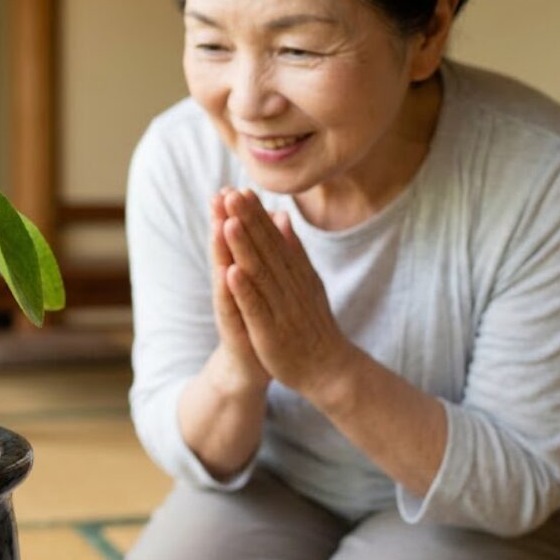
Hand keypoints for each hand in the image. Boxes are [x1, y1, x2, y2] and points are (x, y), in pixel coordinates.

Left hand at [220, 189, 356, 398]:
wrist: (330, 369)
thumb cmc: (312, 324)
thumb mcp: (306, 282)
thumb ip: (293, 251)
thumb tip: (283, 217)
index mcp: (296, 273)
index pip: (274, 239)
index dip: (257, 215)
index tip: (241, 190)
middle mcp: (290, 286)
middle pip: (266, 249)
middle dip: (248, 222)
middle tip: (232, 194)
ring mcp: (281, 308)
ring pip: (261, 274)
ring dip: (245, 248)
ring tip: (230, 222)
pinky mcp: (271, 332)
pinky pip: (257, 308)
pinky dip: (245, 290)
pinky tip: (232, 272)